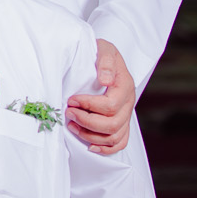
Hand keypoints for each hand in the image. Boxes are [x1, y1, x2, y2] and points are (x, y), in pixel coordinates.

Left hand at [66, 39, 134, 155]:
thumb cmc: (101, 53)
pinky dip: (106, 148)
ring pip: (114, 136)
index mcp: (125, 86)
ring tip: (72, 126)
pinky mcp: (122, 123)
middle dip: (86, 122)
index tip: (71, 101)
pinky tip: (90, 146)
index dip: (88, 106)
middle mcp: (128, 103)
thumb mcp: (104, 49)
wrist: (106, 58)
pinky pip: (120, 142)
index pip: (109, 105)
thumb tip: (104, 80)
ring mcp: (126, 115)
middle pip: (112, 124)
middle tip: (69, 114)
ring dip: (90, 135)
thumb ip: (105, 62)